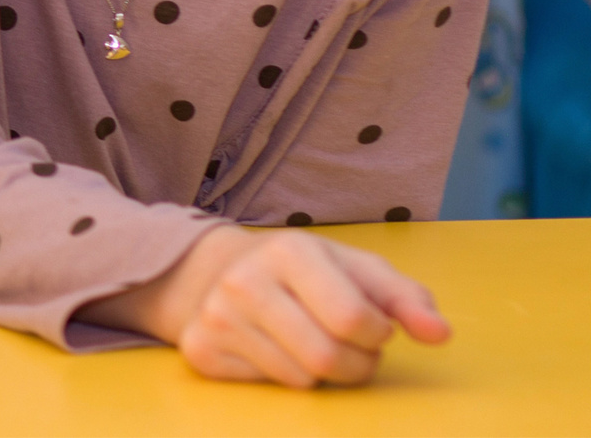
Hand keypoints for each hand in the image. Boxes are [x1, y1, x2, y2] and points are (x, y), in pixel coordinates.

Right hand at [100, 225, 450, 386]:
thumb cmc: (307, 273)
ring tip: (314, 343)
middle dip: (356, 363)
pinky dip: (284, 377)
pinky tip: (276, 350)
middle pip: (327, 358)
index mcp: (290, 250)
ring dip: (323, 373)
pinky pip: (267, 388)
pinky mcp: (199, 349)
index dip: (377, 334)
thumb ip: (407, 300)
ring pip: (300, 379)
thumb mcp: (359, 271)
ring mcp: (216, 316)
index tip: (372, 325)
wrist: (220, 269)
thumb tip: (440, 335)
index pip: (354, 320)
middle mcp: (244, 280)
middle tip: (351, 346)